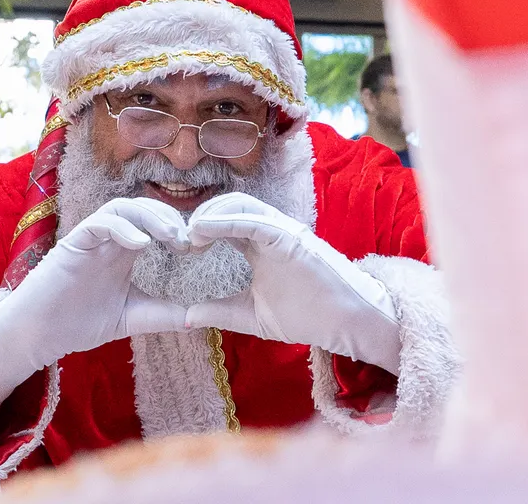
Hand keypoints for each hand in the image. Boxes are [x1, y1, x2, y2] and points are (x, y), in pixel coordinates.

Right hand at [0, 197, 190, 389]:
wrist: (38, 335)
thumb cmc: (78, 323)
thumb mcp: (131, 318)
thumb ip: (162, 314)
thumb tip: (198, 319)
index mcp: (123, 252)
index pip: (153, 223)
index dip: (177, 228)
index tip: (197, 248)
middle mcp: (108, 240)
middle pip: (141, 208)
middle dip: (167, 217)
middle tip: (187, 239)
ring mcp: (90, 239)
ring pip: (121, 208)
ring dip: (149, 215)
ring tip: (170, 234)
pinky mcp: (73, 244)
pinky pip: (99, 223)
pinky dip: (122, 227)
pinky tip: (141, 244)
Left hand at [185, 192, 401, 373]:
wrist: (345, 324)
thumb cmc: (306, 316)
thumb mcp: (251, 315)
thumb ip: (219, 311)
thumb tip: (184, 318)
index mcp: (260, 245)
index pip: (225, 222)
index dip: (201, 228)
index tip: (182, 248)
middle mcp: (270, 231)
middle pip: (229, 205)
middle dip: (202, 215)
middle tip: (182, 240)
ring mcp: (281, 230)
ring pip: (240, 204)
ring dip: (211, 214)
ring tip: (191, 234)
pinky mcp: (289, 236)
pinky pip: (254, 220)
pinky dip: (226, 221)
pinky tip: (204, 231)